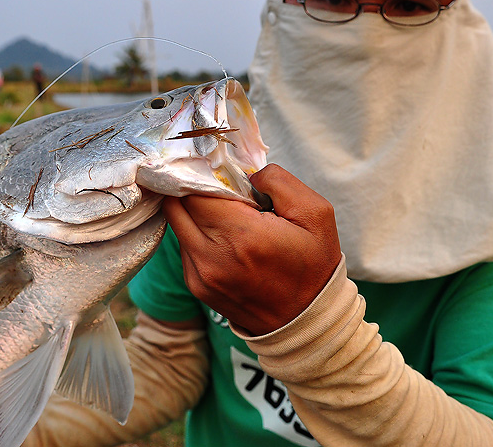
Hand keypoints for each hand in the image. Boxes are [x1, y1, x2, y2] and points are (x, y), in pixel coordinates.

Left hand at [164, 163, 340, 335]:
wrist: (307, 321)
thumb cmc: (314, 265)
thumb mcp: (315, 213)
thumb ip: (279, 180)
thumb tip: (246, 174)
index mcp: (243, 235)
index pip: (197, 188)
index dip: (206, 172)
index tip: (223, 171)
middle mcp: (213, 256)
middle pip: (178, 203)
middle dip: (195, 188)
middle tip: (220, 186)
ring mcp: (200, 274)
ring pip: (176, 223)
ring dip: (193, 210)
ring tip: (225, 213)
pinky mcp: (196, 286)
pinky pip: (183, 245)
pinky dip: (196, 232)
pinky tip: (224, 235)